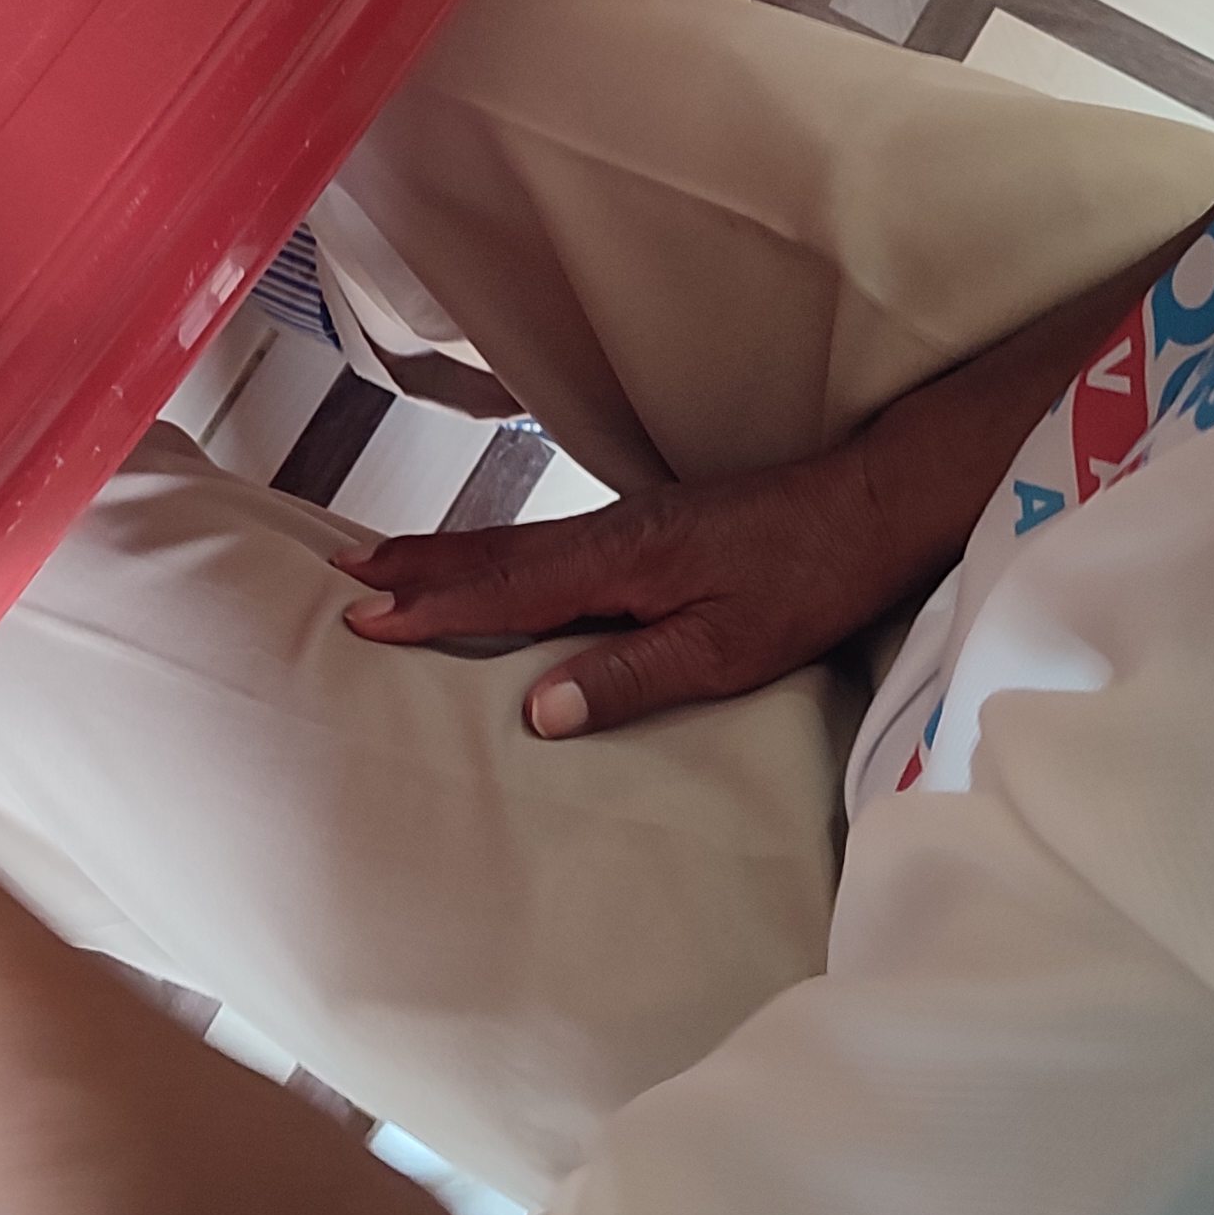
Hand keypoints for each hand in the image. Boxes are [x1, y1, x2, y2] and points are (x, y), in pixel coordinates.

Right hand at [335, 430, 970, 739]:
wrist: (874, 503)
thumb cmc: (811, 577)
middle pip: (493, 554)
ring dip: (445, 557)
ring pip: (516, 544)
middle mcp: (611, 533)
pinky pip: (547, 544)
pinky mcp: (652, 529)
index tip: (362, 616)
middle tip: (339, 573)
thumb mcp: (730, 647)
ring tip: (384, 563)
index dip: (432, 607)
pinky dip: (494, 555)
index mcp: (621, 562)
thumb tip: (539, 711)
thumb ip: (632, 677)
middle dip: (414, 568)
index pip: (505, 591)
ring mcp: (630, 526)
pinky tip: (486, 568)